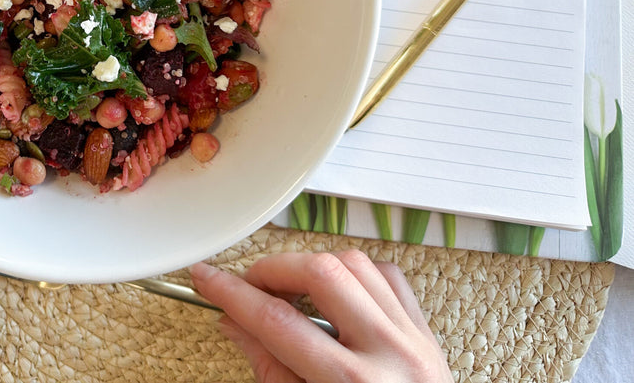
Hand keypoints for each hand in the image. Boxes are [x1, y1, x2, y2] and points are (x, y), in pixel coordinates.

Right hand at [191, 251, 452, 382]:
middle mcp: (388, 354)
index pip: (277, 322)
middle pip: (322, 275)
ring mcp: (413, 340)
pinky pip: (389, 278)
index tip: (207, 279)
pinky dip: (356, 273)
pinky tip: (336, 289)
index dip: (232, 294)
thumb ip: (269, 368)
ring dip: (314, 267)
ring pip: (357, 265)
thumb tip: (233, 322)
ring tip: (290, 287)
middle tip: (250, 283)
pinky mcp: (426, 333)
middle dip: (275, 269)